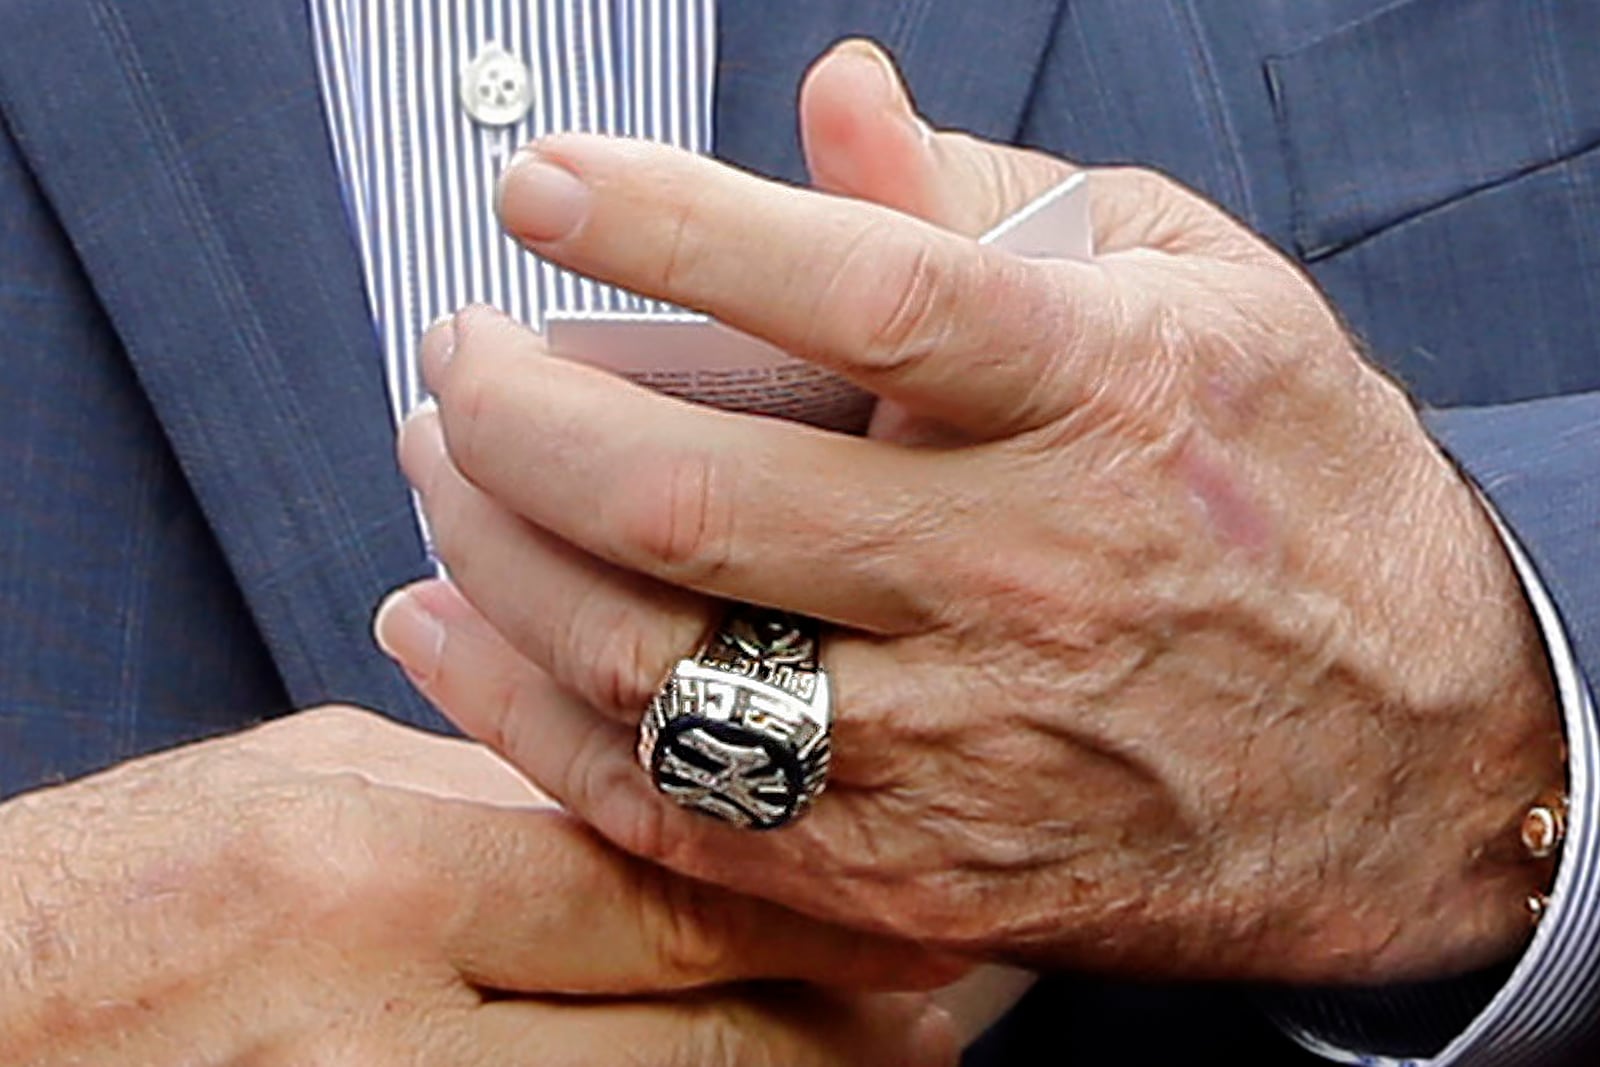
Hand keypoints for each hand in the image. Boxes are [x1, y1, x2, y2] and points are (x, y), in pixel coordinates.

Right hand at [0, 706, 956, 1064]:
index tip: (916, 894)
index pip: (663, 891)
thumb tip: (660, 793)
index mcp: (370, 878)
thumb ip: (494, 792)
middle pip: (700, 1046)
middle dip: (850, 1032)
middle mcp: (387, 1031)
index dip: (818, 904)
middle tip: (951, 998)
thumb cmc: (143, 885)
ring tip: (892, 1059)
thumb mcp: (316, 785)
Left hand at [379, 43, 1565, 984]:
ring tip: (447, 464)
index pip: (853, 291)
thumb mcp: (1201, 297)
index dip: (668, 221)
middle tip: (457, 350)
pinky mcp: (910, 873)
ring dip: (491, 549)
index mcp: (1096, 402)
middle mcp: (1017, 579)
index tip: (541, 186)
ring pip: (648, 660)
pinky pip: (666, 806)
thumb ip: (1000, 199)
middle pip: (693, 495)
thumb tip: (834, 104)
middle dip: (513, 408)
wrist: (1411, 761)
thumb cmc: (1302, 503)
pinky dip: (519, 712)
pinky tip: (448, 621)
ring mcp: (957, 747)